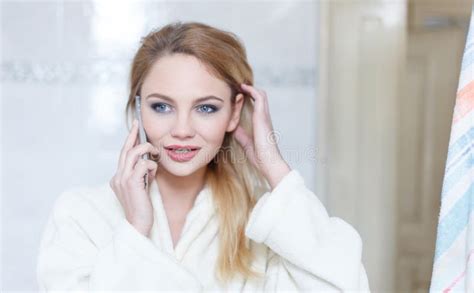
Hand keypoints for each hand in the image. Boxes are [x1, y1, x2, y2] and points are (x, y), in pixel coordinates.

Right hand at [109, 119, 158, 236]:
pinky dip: (151, 166)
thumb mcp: (141, 186)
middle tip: (139, 124)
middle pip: (125, 150)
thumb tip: (148, 162)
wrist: (139, 224)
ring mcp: (123, 179)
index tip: (135, 129)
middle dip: (133, 135)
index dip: (129, 140)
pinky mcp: (132, 183)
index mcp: (118, 177)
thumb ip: (141, 174)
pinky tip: (154, 173)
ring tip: (155, 153)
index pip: (123, 154)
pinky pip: (143, 164)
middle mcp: (118, 176)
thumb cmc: (142, 207)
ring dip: (146, 150)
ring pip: (133, 153)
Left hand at [232, 83, 290, 189]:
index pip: (257, 106)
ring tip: (239, 83)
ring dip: (250, 88)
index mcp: (262, 124)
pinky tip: (243, 88)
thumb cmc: (260, 157)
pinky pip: (259, 97)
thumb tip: (233, 128)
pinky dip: (251, 90)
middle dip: (250, 90)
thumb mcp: (246, 144)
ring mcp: (264, 116)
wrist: (268, 162)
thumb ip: (241, 135)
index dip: (249, 98)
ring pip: (261, 94)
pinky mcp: (262, 116)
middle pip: (260, 97)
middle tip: (238, 85)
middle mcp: (264, 118)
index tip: (239, 94)